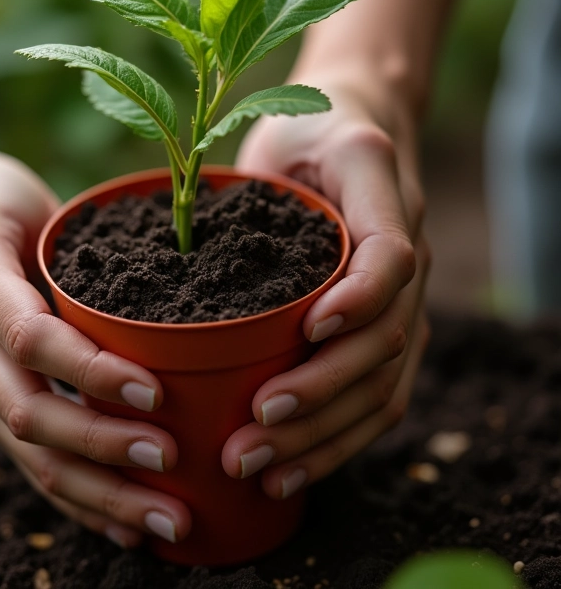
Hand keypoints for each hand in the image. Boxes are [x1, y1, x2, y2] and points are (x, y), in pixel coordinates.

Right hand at [0, 149, 190, 546]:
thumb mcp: (30, 197)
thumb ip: (81, 246)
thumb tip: (166, 303)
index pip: (32, 337)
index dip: (93, 372)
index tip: (156, 393)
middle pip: (28, 411)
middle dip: (103, 446)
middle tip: (173, 462)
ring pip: (26, 450)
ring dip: (97, 491)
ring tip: (166, 519)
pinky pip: (22, 458)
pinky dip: (73, 496)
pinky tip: (121, 523)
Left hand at [222, 75, 429, 496]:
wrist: (355, 121)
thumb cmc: (309, 127)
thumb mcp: (286, 133)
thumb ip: (259, 181)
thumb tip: (184, 248)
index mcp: (385, 196)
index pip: (390, 259)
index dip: (357, 299)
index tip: (308, 329)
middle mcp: (407, 254)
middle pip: (384, 344)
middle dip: (318, 395)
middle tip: (251, 428)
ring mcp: (400, 300)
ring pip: (381, 386)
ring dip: (322, 435)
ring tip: (258, 466)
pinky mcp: (380, 327)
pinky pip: (374, 395)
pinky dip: (335, 440)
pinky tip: (288, 469)